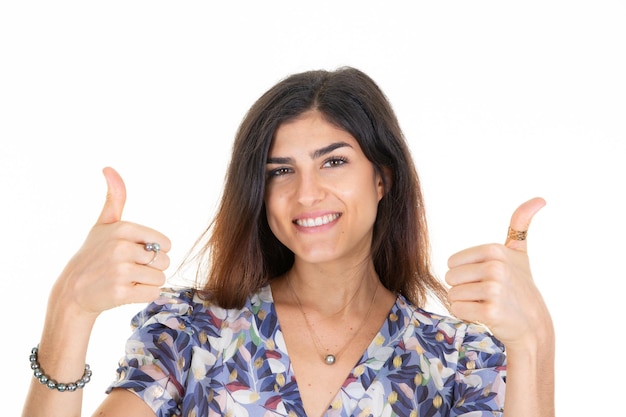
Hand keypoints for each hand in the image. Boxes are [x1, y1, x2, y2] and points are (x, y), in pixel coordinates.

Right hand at [50, 167, 170, 317]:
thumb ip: (114, 198)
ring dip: (148, 282)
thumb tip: (109, 168)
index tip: (135, 253)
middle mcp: (122, 248)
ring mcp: (120, 271)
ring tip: (127, 280)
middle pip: (165, 261)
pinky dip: (143, 295)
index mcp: (123, 228)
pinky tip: (125, 291)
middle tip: (129, 269)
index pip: (165, 243)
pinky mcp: (120, 293)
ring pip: (160, 278)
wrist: (73, 291)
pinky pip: (153, 293)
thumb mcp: (103, 224)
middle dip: (152, 268)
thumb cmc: (94, 254)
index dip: (154, 251)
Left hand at [445, 197, 550, 347]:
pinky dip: (467, 315)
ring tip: (487, 303)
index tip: (486, 278)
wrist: (533, 325)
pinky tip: (485, 315)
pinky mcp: (491, 312)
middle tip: (486, 294)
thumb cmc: (520, 287)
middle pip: (450, 278)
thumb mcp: (519, 253)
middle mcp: (495, 267)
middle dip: (464, 289)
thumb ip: (520, 225)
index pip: (452, 262)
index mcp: (495, 250)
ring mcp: (494, 290)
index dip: (465, 274)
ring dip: (465, 303)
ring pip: (452, 294)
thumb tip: (540, 198)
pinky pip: (457, 309)